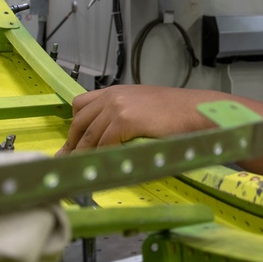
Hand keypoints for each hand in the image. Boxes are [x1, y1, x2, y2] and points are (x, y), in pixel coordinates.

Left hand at [60, 86, 228, 152]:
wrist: (195, 111)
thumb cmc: (176, 112)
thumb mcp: (143, 105)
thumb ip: (124, 114)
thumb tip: (110, 135)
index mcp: (115, 91)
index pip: (81, 105)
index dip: (75, 126)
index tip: (71, 143)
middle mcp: (112, 96)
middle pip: (79, 122)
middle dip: (72, 143)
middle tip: (67, 161)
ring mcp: (117, 108)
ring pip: (89, 136)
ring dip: (83, 155)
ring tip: (78, 170)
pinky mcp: (125, 121)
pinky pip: (103, 144)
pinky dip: (99, 157)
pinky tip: (98, 167)